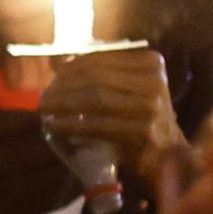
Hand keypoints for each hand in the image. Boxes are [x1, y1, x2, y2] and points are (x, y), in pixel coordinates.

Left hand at [37, 49, 181, 195]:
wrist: (168, 154)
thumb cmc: (143, 118)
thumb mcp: (128, 89)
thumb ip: (99, 74)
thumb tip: (55, 62)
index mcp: (151, 63)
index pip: (101, 59)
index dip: (71, 67)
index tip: (54, 76)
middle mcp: (154, 81)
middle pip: (96, 78)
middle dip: (64, 86)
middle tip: (44, 95)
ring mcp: (151, 107)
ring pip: (95, 99)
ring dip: (63, 104)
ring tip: (45, 108)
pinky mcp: (142, 132)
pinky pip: (97, 125)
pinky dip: (71, 124)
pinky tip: (55, 125)